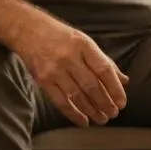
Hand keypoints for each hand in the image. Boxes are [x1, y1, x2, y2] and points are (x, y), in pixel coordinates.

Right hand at [14, 15, 128, 126]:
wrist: (26, 28)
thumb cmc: (59, 35)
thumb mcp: (83, 41)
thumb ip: (103, 60)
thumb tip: (123, 80)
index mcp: (83, 44)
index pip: (104, 69)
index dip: (115, 88)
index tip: (122, 102)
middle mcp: (69, 56)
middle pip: (92, 85)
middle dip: (105, 103)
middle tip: (114, 114)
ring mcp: (54, 69)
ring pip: (77, 96)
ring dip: (92, 111)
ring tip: (102, 119)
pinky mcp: (42, 80)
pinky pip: (61, 102)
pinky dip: (73, 114)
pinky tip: (83, 121)